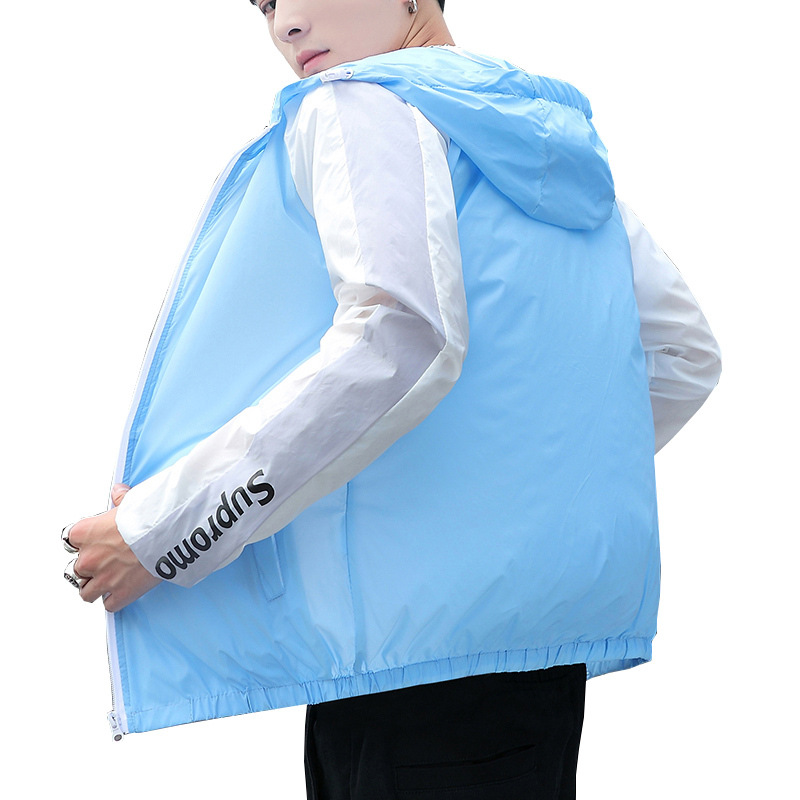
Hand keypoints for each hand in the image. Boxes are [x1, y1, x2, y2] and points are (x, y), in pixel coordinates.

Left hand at [68, 484, 160, 611]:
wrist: (166, 535)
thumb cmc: (148, 517)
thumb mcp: (132, 502)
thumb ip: (121, 499)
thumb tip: (119, 491)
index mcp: (85, 533)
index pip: (69, 542)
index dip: (83, 543)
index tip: (94, 543)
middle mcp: (88, 558)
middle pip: (77, 569)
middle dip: (90, 567)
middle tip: (106, 562)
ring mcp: (102, 579)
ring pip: (86, 592)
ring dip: (96, 587)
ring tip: (111, 580)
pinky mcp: (119, 594)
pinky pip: (108, 605)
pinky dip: (115, 600)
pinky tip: (124, 591)